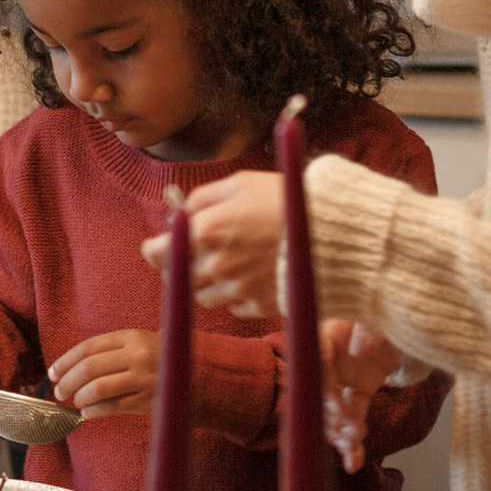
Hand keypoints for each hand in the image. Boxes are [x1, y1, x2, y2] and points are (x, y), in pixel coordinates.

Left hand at [48, 329, 157, 418]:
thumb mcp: (141, 343)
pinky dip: (94, 411)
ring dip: (79, 397)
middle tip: (59, 391)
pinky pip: (112, 407)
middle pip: (89, 368)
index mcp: (132, 337)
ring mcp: (144, 379)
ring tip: (74, 402)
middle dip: (67, 381)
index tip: (53, 372)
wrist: (202, 374)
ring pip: (98, 388)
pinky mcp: (148, 401)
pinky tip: (87, 413)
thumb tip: (72, 367)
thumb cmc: (163, 358)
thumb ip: (112, 351)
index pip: (88, 348)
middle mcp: (137, 355)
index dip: (65, 361)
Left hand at [139, 172, 287, 319]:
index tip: (157, 244)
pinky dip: (235, 295)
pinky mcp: (259, 307)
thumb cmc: (288, 200)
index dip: (154, 248)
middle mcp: (215, 265)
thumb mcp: (242, 183)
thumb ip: (202, 197)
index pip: (157, 252)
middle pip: (176, 277)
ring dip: (205, 281)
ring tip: (226, 263)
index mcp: (206, 231)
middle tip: (194, 252)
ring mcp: (237, 290)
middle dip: (180, 264)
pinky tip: (250, 276)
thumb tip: (179, 211)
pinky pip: (233, 307)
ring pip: (202, 296)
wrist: (335, 234)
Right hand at [320, 319, 402, 473]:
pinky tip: (353, 462)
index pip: (314, 362)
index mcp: (329, 333)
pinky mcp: (358, 391)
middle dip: (332, 416)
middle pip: (319, 394)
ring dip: (340, 432)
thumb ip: (370, 327)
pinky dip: (352, 443)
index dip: (322, 387)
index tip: (338, 407)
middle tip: (353, 430)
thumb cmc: (398, 309)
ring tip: (357, 442)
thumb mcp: (384, 315)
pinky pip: (351, 418)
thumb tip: (357, 347)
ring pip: (332, 412)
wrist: (418, 319)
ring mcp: (343, 376)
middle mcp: (330, 357)